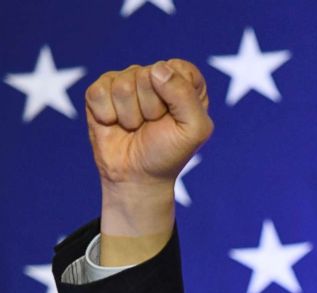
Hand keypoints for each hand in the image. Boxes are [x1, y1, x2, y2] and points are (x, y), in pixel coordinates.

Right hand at [85, 59, 211, 187]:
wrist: (137, 176)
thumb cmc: (169, 152)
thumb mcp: (194, 129)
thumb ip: (186, 96)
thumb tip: (157, 69)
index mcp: (185, 82)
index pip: (179, 68)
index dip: (176, 95)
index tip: (177, 117)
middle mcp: (155, 76)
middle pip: (149, 75)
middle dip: (152, 108)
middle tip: (153, 125)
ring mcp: (126, 80)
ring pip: (123, 86)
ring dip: (130, 116)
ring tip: (136, 127)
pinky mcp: (100, 90)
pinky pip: (99, 92)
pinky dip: (107, 115)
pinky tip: (115, 124)